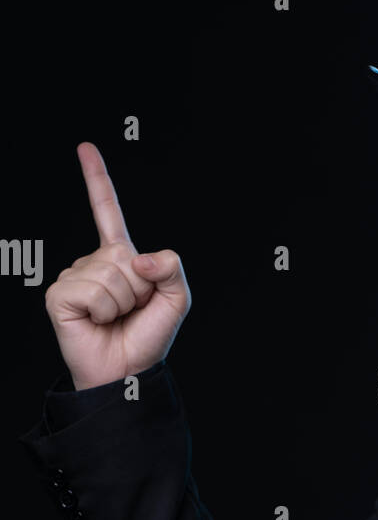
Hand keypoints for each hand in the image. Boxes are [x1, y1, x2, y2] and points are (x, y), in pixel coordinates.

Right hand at [44, 142, 190, 389]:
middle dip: (139, 286)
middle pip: (124, 253)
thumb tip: (137, 258)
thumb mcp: (176, 299)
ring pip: (110, 273)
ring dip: (123, 301)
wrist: (128, 372)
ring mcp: (74, 276)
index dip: (96, 179)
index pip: (107, 211)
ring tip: (115, 318)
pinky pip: (91, 288)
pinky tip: (96, 320)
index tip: (85, 147)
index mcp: (120, 257)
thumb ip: (172, 268)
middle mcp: (93, 262)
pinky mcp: (59, 295)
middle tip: (132, 310)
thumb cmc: (148, 337)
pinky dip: (103, 308)